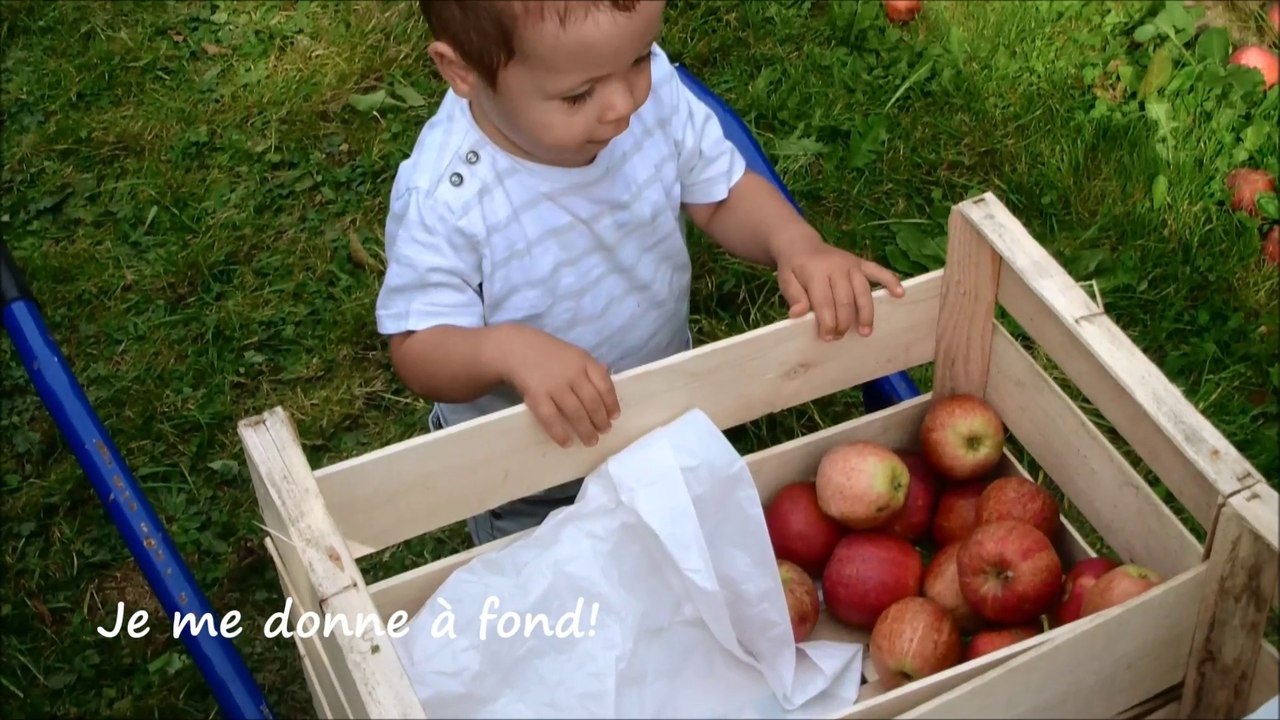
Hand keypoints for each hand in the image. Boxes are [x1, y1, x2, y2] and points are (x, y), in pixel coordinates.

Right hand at [491, 324, 620, 448]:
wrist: (517, 348)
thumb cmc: (549, 353)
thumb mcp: (574, 353)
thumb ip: (590, 368)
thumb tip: (609, 382)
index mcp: (584, 361)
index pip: (605, 385)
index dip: (611, 403)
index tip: (614, 416)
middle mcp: (572, 373)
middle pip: (592, 402)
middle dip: (600, 420)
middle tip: (604, 431)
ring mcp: (554, 385)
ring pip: (575, 412)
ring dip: (585, 430)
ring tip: (591, 441)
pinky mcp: (536, 396)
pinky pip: (551, 418)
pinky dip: (560, 433)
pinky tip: (567, 442)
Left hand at [773, 229, 905, 339]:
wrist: (801, 245)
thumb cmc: (794, 268)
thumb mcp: (785, 280)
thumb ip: (793, 296)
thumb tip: (797, 314)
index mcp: (816, 271)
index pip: (824, 302)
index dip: (827, 322)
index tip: (827, 337)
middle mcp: (837, 267)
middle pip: (845, 300)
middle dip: (844, 322)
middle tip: (839, 337)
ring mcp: (851, 264)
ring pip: (863, 291)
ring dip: (865, 313)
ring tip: (864, 332)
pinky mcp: (861, 263)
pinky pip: (878, 271)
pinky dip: (890, 281)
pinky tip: (900, 294)